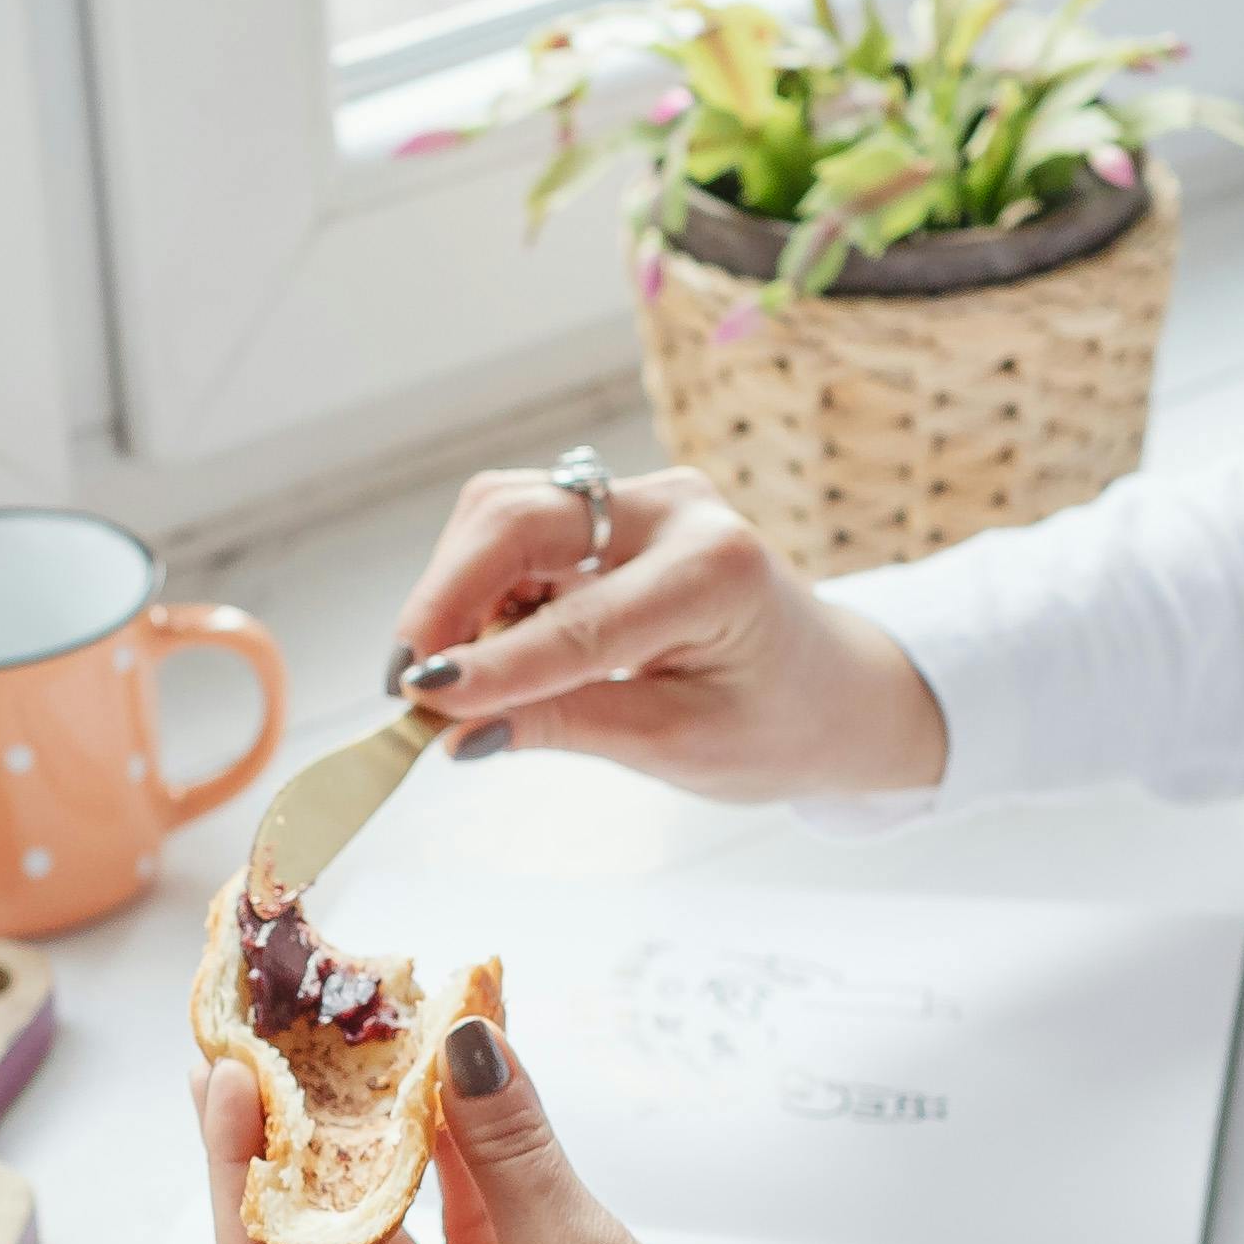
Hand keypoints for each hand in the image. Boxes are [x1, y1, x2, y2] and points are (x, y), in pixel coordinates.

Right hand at [383, 463, 947, 803]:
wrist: (835, 689)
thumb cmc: (778, 725)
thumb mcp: (679, 746)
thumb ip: (567, 724)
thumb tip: (455, 729)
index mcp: (717, 573)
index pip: (579, 619)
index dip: (492, 663)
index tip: (418, 702)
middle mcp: (680, 510)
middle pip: (518, 520)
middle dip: (445, 598)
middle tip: (408, 685)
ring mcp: (645, 497)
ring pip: (505, 512)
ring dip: (457, 590)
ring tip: (453, 676)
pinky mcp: (617, 506)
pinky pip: (520, 527)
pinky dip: (483, 587)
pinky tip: (489, 649)